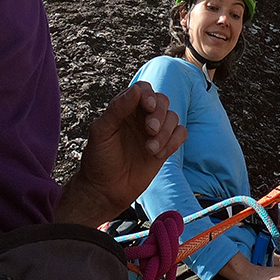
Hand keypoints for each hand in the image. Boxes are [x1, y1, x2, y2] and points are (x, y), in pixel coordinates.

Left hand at [55, 82, 186, 226]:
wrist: (105, 190)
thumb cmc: (99, 159)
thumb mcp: (102, 132)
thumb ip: (117, 109)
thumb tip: (135, 90)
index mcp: (125, 108)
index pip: (143, 89)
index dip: (149, 94)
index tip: (147, 106)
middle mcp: (141, 117)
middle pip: (162, 101)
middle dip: (159, 114)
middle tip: (149, 130)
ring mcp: (154, 132)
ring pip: (173, 118)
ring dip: (165, 132)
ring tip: (150, 149)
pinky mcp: (165, 147)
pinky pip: (180, 134)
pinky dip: (174, 141)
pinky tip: (158, 154)